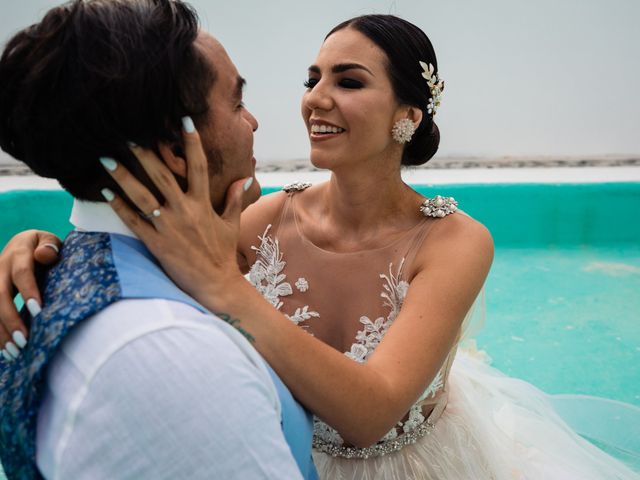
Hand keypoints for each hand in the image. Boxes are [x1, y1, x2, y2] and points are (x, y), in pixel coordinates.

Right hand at [0, 230, 61, 360]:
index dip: (28, 291)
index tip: (38, 311)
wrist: (23, 244)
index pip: (21, 273)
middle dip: (10, 319)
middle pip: (0, 294)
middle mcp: (0, 266)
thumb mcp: (48, 240)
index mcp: (18, 252)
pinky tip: (3, 350)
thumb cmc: (43, 246)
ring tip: (14, 351)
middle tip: (24, 340)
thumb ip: (50, 246)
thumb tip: (45, 255)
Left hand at [100, 120, 251, 307]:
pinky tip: (105, 192)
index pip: (199, 167)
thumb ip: (234, 200)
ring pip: (142, 196)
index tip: (183, 120)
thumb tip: (245, 179)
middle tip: (129, 134)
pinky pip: (133, 221)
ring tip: (106, 158)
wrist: (216, 284)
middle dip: (146, 153)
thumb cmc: (223, 254)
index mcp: (203, 204)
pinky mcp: (156, 243)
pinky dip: (118, 206)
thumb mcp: (231, 224)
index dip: (192, 142)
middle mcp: (185, 211)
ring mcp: (169, 227)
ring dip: (123, 176)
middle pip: (163, 176)